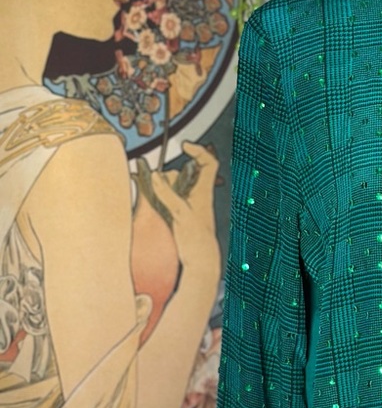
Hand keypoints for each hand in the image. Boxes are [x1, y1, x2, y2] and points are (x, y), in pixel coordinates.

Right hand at [149, 141, 219, 273]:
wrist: (200, 261)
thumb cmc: (197, 240)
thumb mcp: (181, 214)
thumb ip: (168, 195)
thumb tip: (154, 175)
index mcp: (203, 192)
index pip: (208, 163)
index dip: (198, 151)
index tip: (184, 146)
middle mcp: (196, 195)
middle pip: (182, 173)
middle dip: (167, 175)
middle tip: (156, 182)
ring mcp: (187, 204)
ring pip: (171, 185)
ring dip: (159, 185)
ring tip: (147, 187)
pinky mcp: (179, 213)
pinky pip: (166, 197)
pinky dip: (156, 194)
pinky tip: (146, 191)